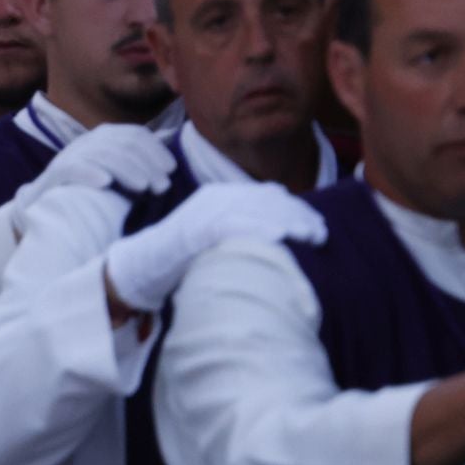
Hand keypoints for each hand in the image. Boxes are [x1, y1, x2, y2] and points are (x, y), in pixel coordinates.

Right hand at [8, 124, 175, 234]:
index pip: (134, 134)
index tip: (171, 170)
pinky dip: (90, 173)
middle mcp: (88, 142)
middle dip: (147, 164)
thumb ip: (136, 170)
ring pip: (102, 155)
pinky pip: (73, 168)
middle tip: (162, 187)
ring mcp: (70, 155)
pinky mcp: (54, 174)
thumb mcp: (117, 178)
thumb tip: (168, 170)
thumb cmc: (90, 194)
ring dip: (126, 170)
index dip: (155, 150)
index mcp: (104, 138)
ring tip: (143, 188)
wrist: (45, 208)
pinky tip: (106, 183)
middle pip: (122, 144)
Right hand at [103, 182, 326, 312]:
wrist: (142, 268)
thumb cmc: (182, 261)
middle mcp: (215, 197)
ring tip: (312, 234)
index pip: (268, 195)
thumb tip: (279, 237)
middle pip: (267, 199)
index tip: (317, 225)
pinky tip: (281, 236)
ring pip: (255, 209)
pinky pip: (234, 224)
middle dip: (298, 214)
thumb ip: (242, 231)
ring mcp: (205, 211)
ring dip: (288, 220)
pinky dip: (259, 228)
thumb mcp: (217, 239)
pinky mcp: (196, 228)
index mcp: (221, 196)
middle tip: (322, 233)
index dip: (296, 209)